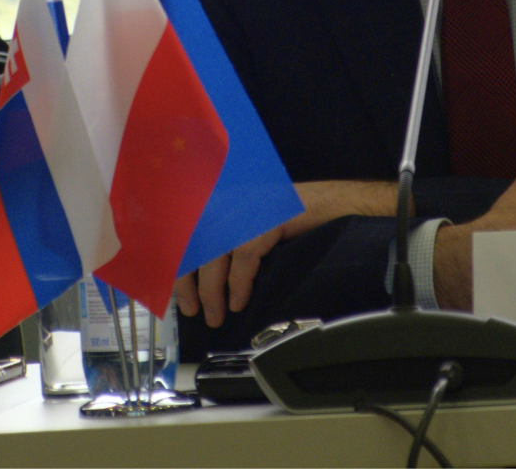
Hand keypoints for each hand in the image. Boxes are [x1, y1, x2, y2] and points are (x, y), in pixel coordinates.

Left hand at [174, 180, 396, 327]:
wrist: (340, 205)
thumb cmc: (299, 218)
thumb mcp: (255, 229)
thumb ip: (230, 246)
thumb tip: (207, 281)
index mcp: (224, 200)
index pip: (187, 233)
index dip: (178, 264)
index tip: (175, 292)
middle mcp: (231, 200)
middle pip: (194, 243)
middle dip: (187, 281)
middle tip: (191, 310)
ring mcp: (248, 207)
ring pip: (215, 253)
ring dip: (211, 289)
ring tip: (215, 314)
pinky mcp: (268, 218)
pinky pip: (245, 256)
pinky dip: (239, 283)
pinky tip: (239, 301)